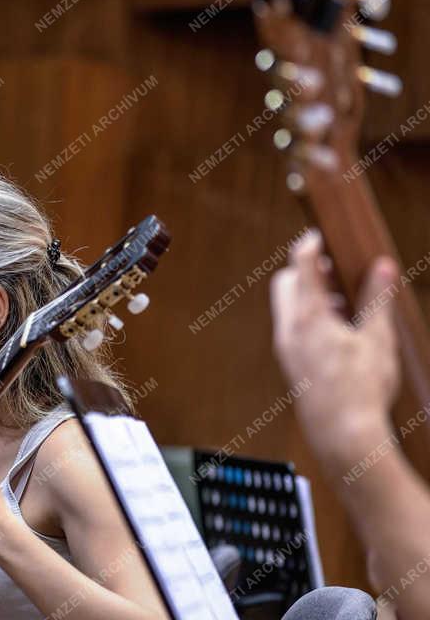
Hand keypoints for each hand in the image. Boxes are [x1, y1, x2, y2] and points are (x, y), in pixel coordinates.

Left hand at [270, 230, 400, 466]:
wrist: (341, 434)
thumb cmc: (362, 388)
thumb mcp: (378, 339)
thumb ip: (377, 300)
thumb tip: (382, 267)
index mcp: (308, 316)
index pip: (301, 266)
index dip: (310, 245)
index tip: (319, 235)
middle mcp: (289, 329)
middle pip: (285, 283)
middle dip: (305, 271)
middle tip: (334, 270)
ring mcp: (286, 347)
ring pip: (287, 307)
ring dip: (309, 295)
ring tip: (344, 301)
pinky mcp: (290, 362)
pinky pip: (292, 327)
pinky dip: (308, 317)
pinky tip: (339, 329)